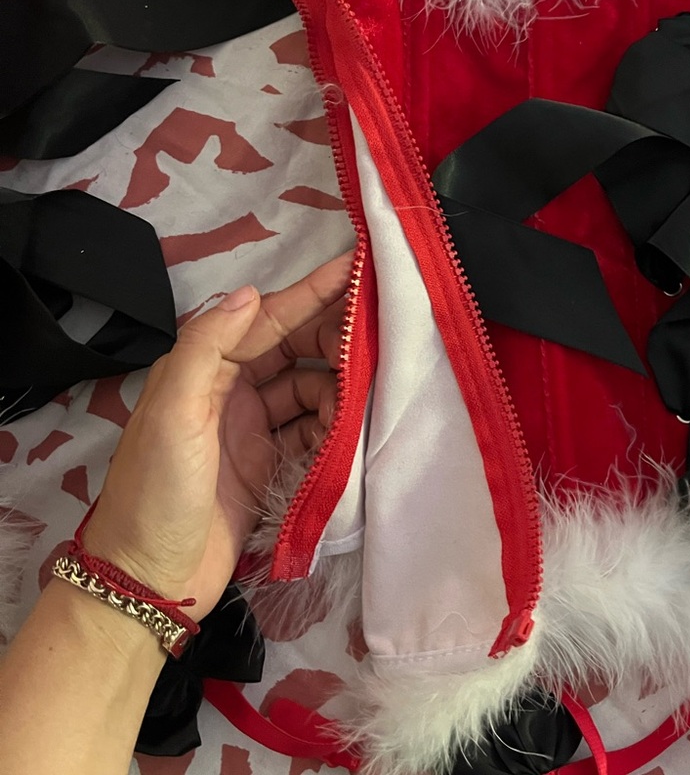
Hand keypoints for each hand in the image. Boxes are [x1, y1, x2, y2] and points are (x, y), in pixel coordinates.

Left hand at [83, 252, 352, 619]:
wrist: (149, 583)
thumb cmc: (155, 491)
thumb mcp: (172, 412)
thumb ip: (207, 347)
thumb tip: (251, 292)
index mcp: (205, 371)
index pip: (266, 320)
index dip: (310, 294)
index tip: (355, 270)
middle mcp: (231, 393)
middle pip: (294, 351)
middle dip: (333, 340)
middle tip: (377, 337)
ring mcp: (253, 431)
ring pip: (309, 391)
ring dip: (338, 389)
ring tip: (365, 396)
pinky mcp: (270, 466)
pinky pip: (312, 433)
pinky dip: (333, 429)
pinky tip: (350, 430)